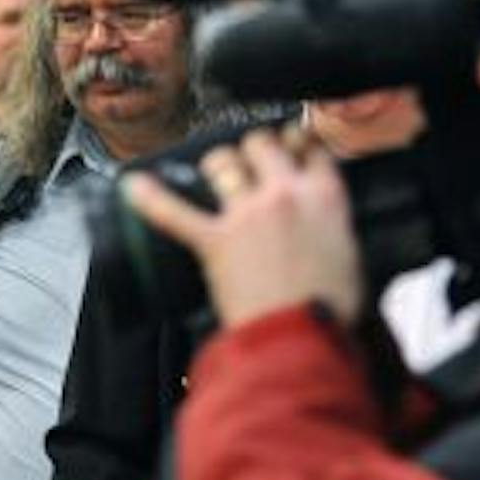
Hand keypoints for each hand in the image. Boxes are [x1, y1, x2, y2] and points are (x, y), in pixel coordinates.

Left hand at [123, 124, 364, 328]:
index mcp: (325, 197)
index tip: (291, 146)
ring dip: (217, 162)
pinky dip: (150, 198)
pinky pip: (174, 212)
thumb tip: (318, 222)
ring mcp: (246, 214)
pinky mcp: (214, 240)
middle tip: (249, 157)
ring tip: (214, 168)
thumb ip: (329, 224)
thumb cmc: (328, 306)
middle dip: (253, 147)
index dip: (296, 143)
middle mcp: (284, 194)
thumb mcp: (347, 253)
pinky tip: (132, 185)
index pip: (310, 148)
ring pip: (223, 162)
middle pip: (261, 144)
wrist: (301, 335)